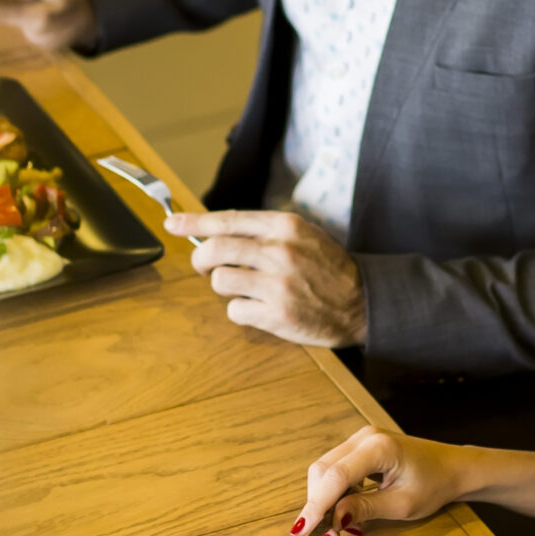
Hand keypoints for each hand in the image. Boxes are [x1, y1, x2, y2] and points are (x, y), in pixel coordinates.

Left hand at [168, 209, 364, 346]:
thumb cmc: (327, 268)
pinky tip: (260, 308)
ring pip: (220, 281)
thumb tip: (216, 231)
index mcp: (285, 227)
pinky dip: (241, 310)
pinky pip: (235, 310)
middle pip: (214, 249)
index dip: (194, 222)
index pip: (227, 220)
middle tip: (206, 267)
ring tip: (245, 288)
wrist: (362, 302)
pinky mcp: (277, 314)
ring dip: (224, 286)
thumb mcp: (301, 235)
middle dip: (201, 259)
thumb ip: (263, 231)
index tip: (172, 223)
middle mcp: (280, 252)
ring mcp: (278, 284)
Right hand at [294, 426, 474, 535]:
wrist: (453, 467)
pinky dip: (332, 490)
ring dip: (323, 498)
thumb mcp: (402, 505)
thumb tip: (333, 522)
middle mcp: (364, 436)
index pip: (336, 476)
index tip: (303, 531)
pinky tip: (343, 508)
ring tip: (334, 525)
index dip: (317, 505)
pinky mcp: (359, 445)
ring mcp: (360, 438)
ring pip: (325, 468)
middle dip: (317, 503)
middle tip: (323, 534)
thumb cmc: (434, 485)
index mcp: (379, 448)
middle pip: (323, 470)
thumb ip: (365, 509)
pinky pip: (335, 467)